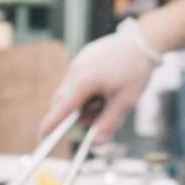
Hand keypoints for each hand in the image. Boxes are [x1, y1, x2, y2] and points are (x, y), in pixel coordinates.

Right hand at [38, 30, 155, 137]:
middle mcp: (75, 71)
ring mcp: (77, 63)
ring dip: (81, 101)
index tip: (42, 138)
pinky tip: (105, 84)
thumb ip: (108, 123)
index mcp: (83, 82)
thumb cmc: (135, 71)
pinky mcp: (82, 58)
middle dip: (75, 114)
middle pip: (62, 102)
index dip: (50, 125)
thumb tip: (96, 144)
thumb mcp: (125, 102)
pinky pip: (75, 80)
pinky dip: (85, 89)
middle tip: (99, 111)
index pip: (61, 109)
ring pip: (69, 92)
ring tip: (106, 96)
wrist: (143, 40)